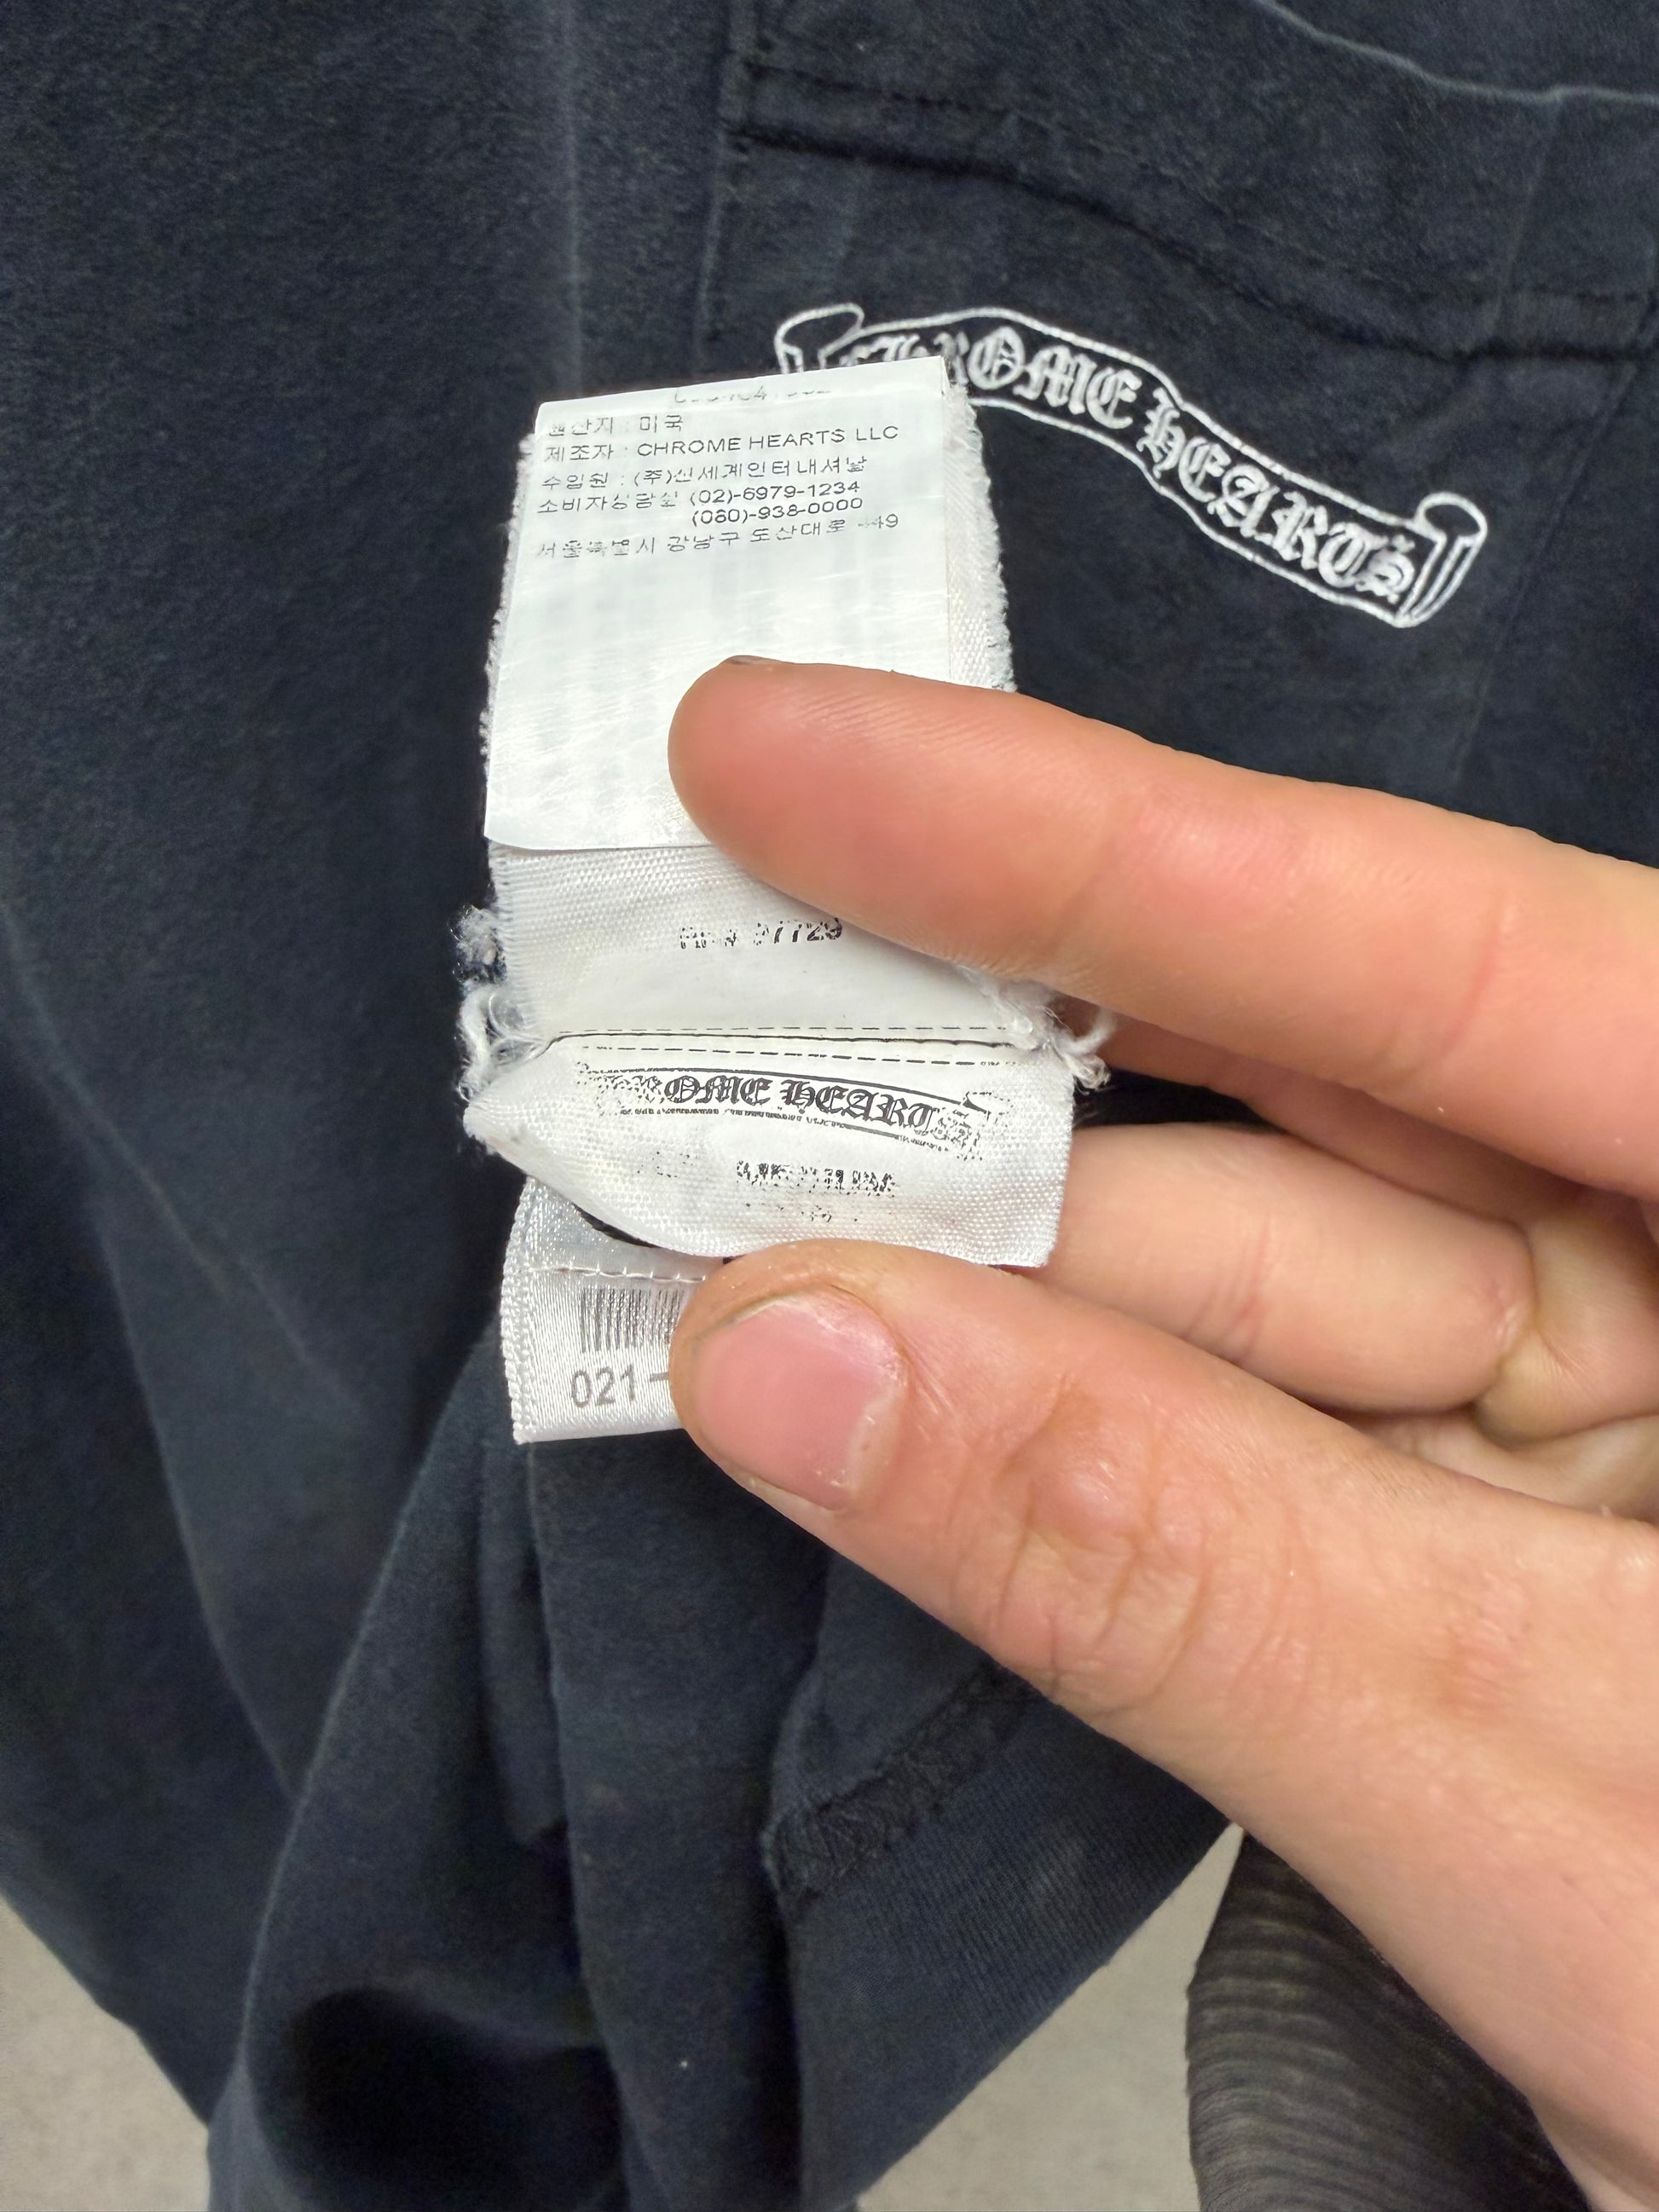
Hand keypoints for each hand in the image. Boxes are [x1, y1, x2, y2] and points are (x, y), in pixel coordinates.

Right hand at [665, 661, 1658, 2211]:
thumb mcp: (1516, 1787)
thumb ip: (1156, 1554)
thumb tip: (779, 1349)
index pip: (1441, 960)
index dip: (1085, 839)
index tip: (777, 747)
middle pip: (1299, 1083)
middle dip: (970, 1060)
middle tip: (672, 983)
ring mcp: (1602, 1369)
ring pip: (1233, 1250)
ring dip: (967, 1257)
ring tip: (706, 1222)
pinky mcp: (1492, 1490)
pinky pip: (1235, 1390)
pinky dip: (1044, 1395)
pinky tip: (864, 1357)